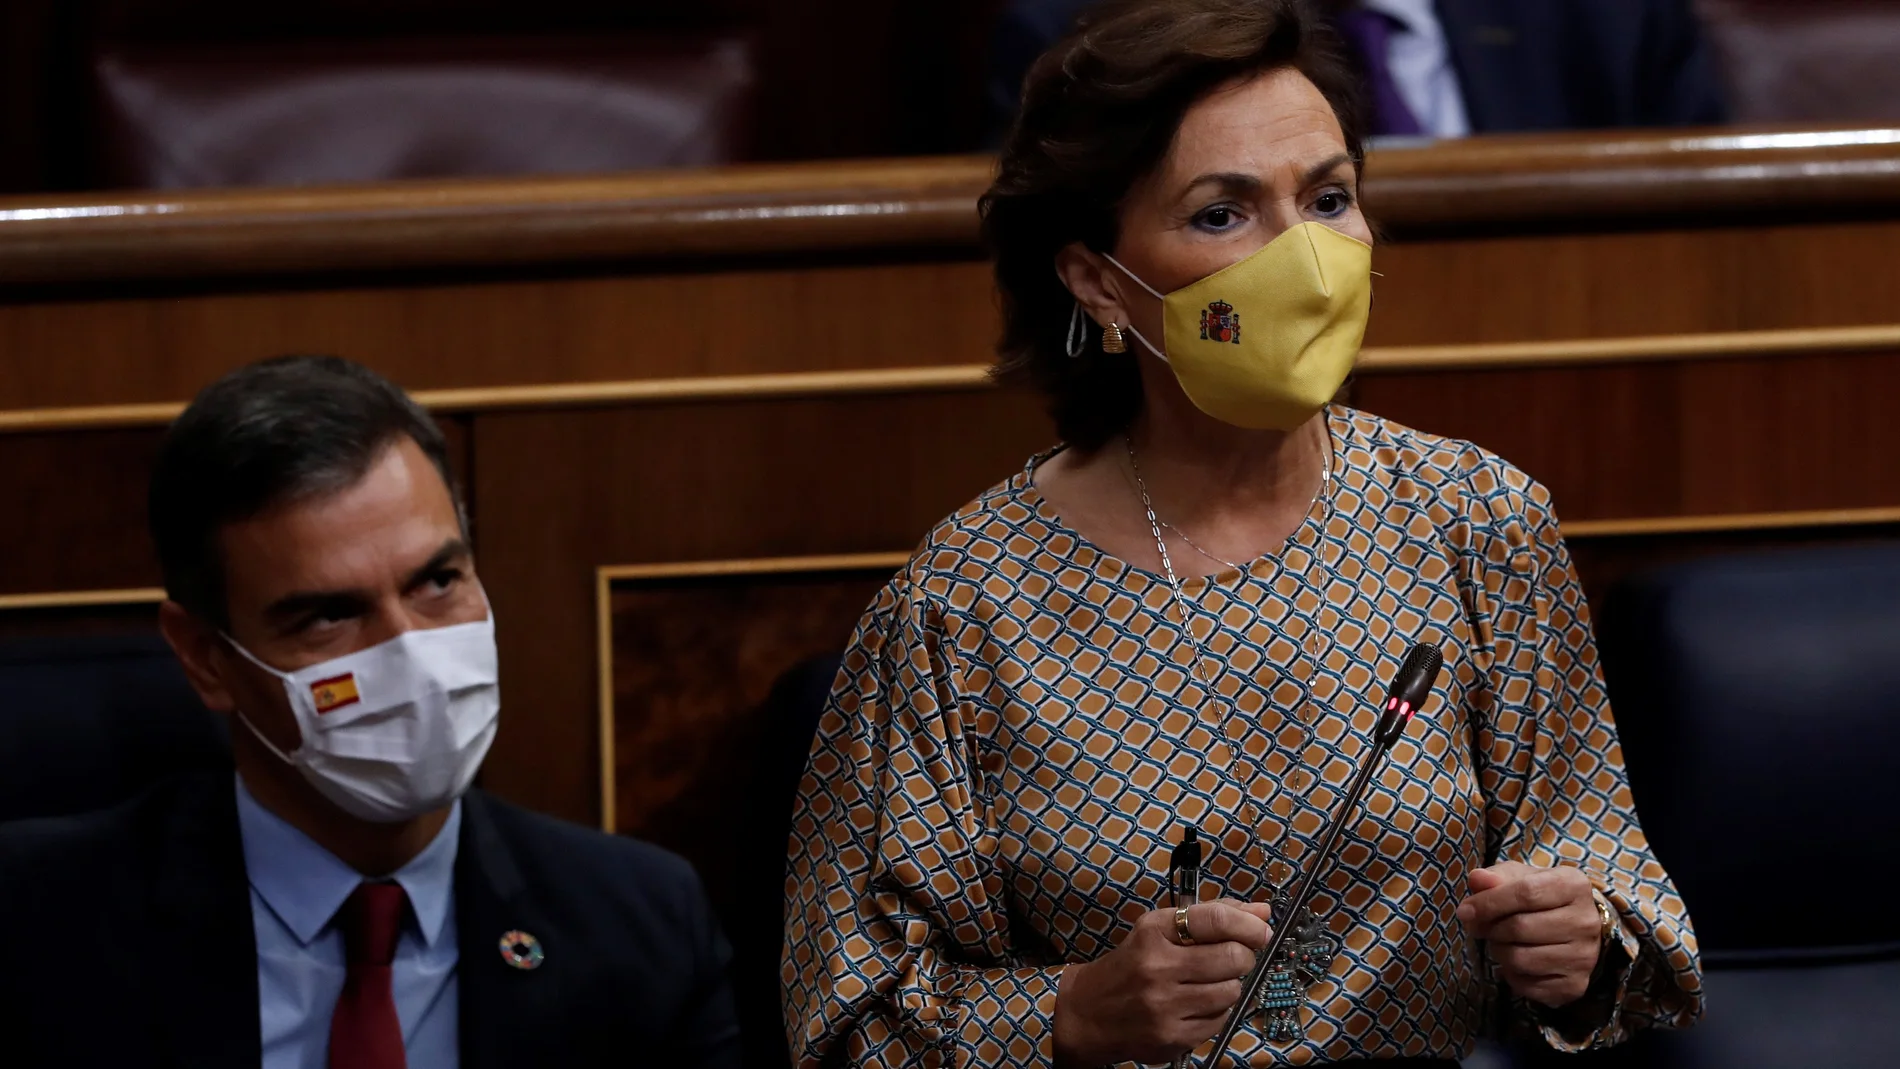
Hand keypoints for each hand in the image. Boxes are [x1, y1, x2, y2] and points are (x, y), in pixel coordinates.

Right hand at [1053, 899, 1271, 1066]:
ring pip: (1231, 991)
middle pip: (1233, 957)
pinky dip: (1217, 1011)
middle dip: (1243, 956)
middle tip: (1234, 957)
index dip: (1248, 924)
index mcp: (1154, 932)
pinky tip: (1198, 1004)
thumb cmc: (1132, 964)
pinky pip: (1220, 1021)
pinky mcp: (1172, 1037)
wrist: (1088, 1012)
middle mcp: (1158, 968)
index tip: (1261, 929)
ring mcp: (1165, 1006)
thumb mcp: (1160, 929)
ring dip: (1230, 985)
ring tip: (1211, 982)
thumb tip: (1263, 913)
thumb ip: (1211, 916)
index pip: (1214, 920)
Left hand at [1457, 862, 1603, 1007]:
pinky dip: (1511, 975)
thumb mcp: (1520, 878)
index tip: (1465, 911)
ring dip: (1499, 952)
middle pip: (1520, 928)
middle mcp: (1586, 922)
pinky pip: (1526, 985)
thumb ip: (1496, 877)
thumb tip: (1477, 880)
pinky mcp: (1576, 985)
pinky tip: (1517, 961)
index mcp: (1573, 886)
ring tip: (1502, 942)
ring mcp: (1585, 957)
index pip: (1526, 893)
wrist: (1576, 927)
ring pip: (1521, 960)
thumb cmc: (1541, 897)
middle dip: (1491, 929)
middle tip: (1484, 928)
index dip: (1489, 903)